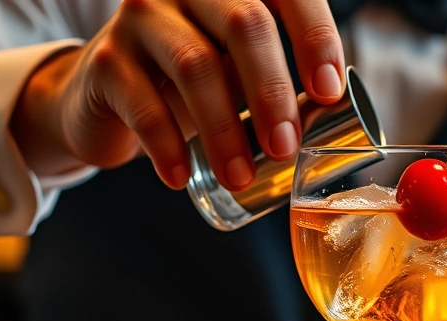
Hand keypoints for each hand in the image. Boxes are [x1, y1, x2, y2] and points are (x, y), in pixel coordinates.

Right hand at [10, 0, 344, 190]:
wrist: (109, 97)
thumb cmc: (192, 82)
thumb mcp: (241, 70)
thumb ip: (284, 78)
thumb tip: (341, 115)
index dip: (314, 37)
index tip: (329, 92)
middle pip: (245, 25)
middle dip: (273, 92)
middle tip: (285, 147)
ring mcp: (140, 18)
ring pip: (196, 66)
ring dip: (225, 131)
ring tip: (241, 177)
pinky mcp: (105, 61)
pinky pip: (144, 106)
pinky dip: (168, 148)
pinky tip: (181, 177)